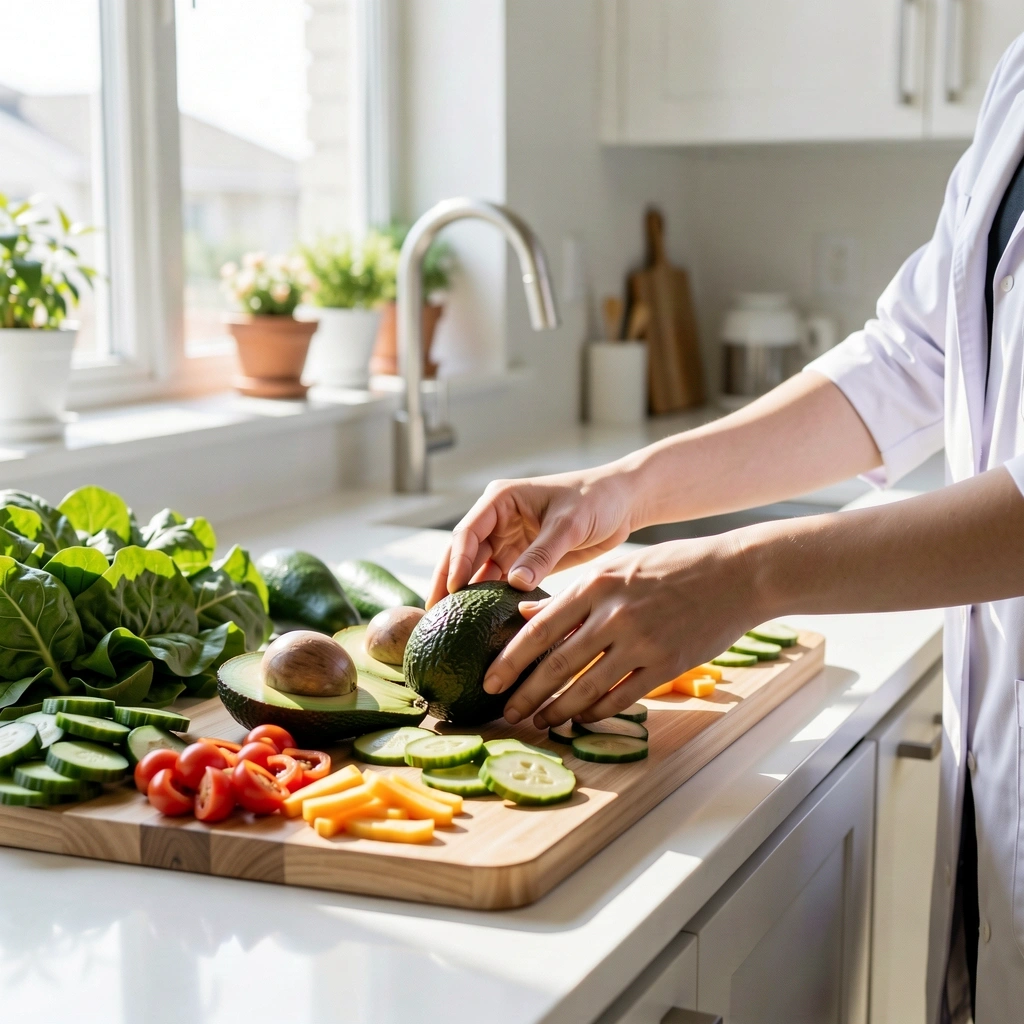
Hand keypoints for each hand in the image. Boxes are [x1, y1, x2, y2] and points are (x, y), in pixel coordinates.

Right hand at [427, 467, 638, 606]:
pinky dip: (492, 599)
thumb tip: (514, 584)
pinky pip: (501, 582)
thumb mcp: (569, 523)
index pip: (468, 533)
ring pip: (479, 571)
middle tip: (435, 616)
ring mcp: (509, 541)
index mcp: (501, 501)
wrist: (622, 503)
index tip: (452, 591)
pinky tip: (483, 623)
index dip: (457, 563)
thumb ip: (542, 552)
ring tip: (452, 625)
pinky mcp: (523, 559)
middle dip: (449, 583)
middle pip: (464, 555)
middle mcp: (498, 520)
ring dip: (468, 595)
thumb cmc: (597, 499)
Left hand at [482, 534, 761, 727]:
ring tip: (540, 721)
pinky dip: (598, 712)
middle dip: (527, 694)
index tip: (491, 681)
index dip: (511, 661)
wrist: (736, 574)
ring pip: (586, 688)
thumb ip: (572, 593)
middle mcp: (613, 615)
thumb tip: (526, 613)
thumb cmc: (673, 566)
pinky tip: (582, 718)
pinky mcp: (667, 665)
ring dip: (558, 710)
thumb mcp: (617, 567)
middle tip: (506, 713)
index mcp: (596, 585)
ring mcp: (641, 642)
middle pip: (557, 664)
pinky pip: (622, 697)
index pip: (539, 630)